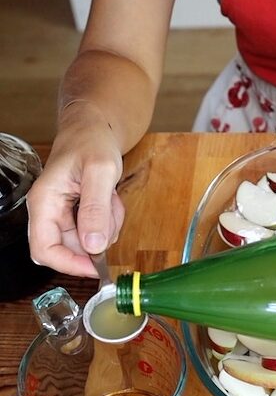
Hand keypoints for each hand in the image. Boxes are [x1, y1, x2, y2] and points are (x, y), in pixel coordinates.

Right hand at [26, 102, 124, 276]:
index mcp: (44, 202)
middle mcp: (48, 211)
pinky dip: (110, 219)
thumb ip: (96, 209)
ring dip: (107, 225)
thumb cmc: (93, 142)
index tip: (97, 267)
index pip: (44, 250)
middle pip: (72, 248)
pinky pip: (98, 230)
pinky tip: (110, 197)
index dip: (70, 265)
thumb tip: (93, 245)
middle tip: (111, 211)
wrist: (96, 128)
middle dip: (98, 236)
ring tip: (110, 196)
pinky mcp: (78, 213)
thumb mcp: (100, 173)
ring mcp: (63, 214)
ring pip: (89, 241)